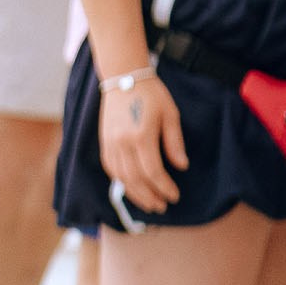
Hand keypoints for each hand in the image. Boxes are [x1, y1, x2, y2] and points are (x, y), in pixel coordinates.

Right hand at [98, 71, 188, 218]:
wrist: (123, 77)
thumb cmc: (151, 94)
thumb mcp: (170, 115)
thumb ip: (174, 142)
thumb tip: (181, 166)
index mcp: (141, 136)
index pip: (152, 171)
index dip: (164, 187)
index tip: (174, 196)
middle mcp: (122, 142)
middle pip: (134, 178)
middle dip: (149, 196)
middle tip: (161, 207)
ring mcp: (110, 142)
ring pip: (120, 176)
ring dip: (134, 193)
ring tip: (147, 203)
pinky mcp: (104, 140)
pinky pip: (110, 167)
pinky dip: (120, 180)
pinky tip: (130, 186)